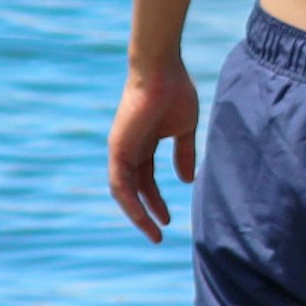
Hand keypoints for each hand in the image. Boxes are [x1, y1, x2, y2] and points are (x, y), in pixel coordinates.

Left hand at [109, 60, 199, 241]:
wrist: (161, 71)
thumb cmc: (174, 92)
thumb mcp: (183, 130)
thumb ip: (184, 153)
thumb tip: (187, 180)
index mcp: (143, 145)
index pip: (146, 180)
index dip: (156, 201)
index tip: (169, 220)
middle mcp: (129, 150)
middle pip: (135, 189)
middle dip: (146, 212)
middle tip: (158, 234)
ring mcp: (121, 150)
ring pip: (124, 192)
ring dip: (137, 214)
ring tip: (153, 232)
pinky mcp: (117, 149)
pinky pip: (119, 183)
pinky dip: (129, 201)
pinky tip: (142, 215)